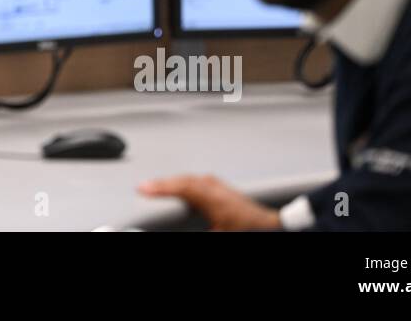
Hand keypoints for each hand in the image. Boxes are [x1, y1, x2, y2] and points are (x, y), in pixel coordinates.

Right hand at [137, 175, 281, 230]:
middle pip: (182, 180)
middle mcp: (215, 187)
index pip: (181, 187)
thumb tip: (171, 227)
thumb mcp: (219, 232)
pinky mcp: (219, 187)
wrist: (269, 226)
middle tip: (141, 187)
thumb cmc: (246, 228)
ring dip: (170, 182)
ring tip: (153, 186)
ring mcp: (218, 185)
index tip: (142, 189)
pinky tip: (175, 186)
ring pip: (188, 178)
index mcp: (213, 197)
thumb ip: (193, 228)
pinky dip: (180, 183)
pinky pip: (194, 180)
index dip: (160, 187)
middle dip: (160, 183)